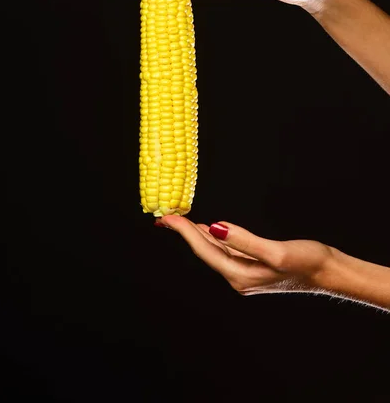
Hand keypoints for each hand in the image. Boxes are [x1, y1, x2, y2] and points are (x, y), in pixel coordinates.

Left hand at [155, 216, 332, 294]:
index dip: (184, 232)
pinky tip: (208, 230)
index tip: (168, 217)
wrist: (328, 273)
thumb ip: (244, 241)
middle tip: (165, 216)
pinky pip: (226, 250)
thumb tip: (215, 227)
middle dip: (184, 233)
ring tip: (179, 222)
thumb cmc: (307, 262)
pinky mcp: (253, 267)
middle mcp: (238, 277)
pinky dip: (214, 238)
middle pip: (205, 251)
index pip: (204, 250)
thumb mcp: (276, 252)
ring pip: (214, 251)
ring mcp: (245, 272)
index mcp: (240, 275)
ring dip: (197, 235)